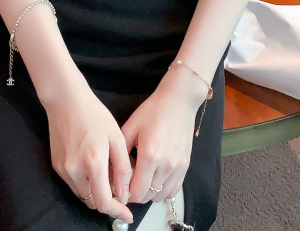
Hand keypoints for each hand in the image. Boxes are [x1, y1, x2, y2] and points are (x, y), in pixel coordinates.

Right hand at [43, 77, 133, 223]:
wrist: (66, 100)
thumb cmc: (94, 114)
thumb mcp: (116, 137)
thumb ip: (122, 167)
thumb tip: (124, 193)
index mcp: (93, 163)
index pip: (104, 202)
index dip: (117, 212)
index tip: (128, 215)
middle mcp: (75, 171)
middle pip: (92, 201)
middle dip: (107, 201)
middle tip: (118, 189)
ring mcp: (63, 170)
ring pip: (82, 194)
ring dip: (95, 192)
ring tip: (107, 176)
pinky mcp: (56, 166)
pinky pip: (74, 184)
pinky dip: (85, 183)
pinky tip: (93, 168)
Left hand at [121, 64, 208, 203]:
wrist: (178, 102)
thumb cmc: (152, 111)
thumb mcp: (131, 127)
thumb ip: (121, 152)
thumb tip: (113, 174)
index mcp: (149, 156)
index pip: (136, 191)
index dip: (125, 192)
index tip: (120, 184)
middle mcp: (166, 166)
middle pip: (147, 196)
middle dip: (135, 193)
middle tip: (129, 180)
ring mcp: (178, 167)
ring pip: (160, 196)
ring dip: (148, 193)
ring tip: (142, 178)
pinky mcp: (186, 166)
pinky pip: (173, 191)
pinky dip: (162, 190)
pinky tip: (155, 178)